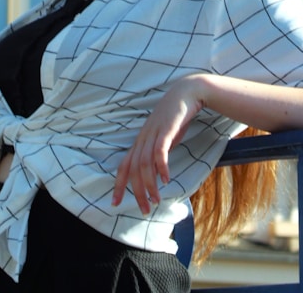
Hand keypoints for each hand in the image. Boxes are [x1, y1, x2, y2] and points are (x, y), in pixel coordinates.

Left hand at [112, 75, 205, 214]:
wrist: (187, 93)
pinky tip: (166, 180)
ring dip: (150, 184)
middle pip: (134, 168)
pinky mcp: (166, 129)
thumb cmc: (176, 118)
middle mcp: (143, 137)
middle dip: (137, 191)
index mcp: (140, 140)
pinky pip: (160, 151)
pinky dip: (162, 167)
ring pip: (145, 163)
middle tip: (144, 209)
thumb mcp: (165, 139)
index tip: (115, 203)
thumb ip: (158, 154)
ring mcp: (154, 132)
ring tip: (156, 199)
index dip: (119, 184)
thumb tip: (157, 175)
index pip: (124, 165)